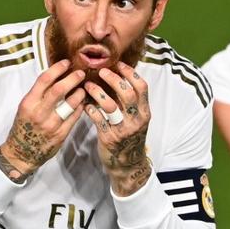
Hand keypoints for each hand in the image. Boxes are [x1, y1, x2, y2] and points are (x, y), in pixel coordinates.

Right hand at [0, 60, 86, 179]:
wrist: (21, 152)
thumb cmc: (24, 126)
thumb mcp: (26, 107)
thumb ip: (39, 94)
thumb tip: (56, 75)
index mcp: (28, 102)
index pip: (44, 79)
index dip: (58, 68)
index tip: (67, 62)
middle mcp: (39, 112)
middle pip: (59, 89)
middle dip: (73, 78)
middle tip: (81, 73)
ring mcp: (51, 124)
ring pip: (71, 103)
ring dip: (80, 93)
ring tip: (83, 88)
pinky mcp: (61, 134)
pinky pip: (75, 117)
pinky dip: (81, 107)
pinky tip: (82, 103)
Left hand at [83, 61, 151, 196]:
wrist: (128, 164)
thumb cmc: (130, 137)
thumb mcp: (137, 119)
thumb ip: (131, 102)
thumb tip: (119, 77)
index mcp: (145, 112)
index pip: (142, 87)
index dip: (130, 73)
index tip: (119, 64)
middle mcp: (136, 120)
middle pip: (126, 93)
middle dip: (113, 79)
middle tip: (101, 71)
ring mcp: (122, 129)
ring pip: (110, 105)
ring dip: (97, 92)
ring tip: (87, 85)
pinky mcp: (109, 138)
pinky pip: (98, 119)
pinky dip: (90, 109)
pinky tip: (85, 104)